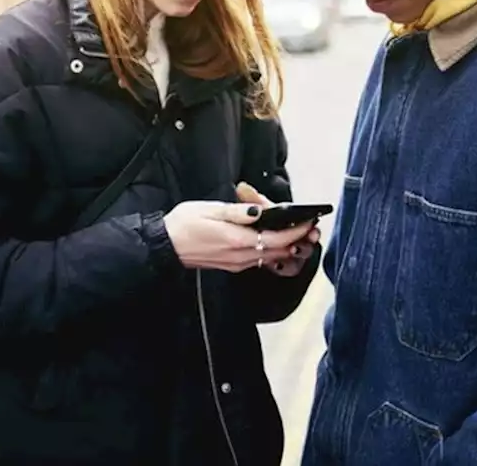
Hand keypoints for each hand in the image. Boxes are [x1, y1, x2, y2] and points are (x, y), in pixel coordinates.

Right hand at [163, 200, 311, 272]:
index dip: (296, 231)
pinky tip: (276, 241)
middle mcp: (240, 256)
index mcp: (236, 239)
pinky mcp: (232, 266)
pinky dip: (272, 251)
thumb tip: (259, 211)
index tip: (309, 221)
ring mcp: (236, 263)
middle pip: (278, 251)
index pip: (276, 239)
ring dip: (286, 247)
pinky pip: (259, 260)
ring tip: (299, 233)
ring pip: (271, 257)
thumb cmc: (183, 224)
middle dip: (297, 240)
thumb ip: (237, 212)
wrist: (165, 246)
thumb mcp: (209, 209)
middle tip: (311, 228)